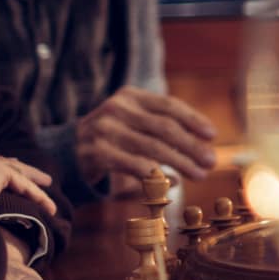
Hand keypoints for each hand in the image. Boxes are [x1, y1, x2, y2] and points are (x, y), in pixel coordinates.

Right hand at [75, 87, 218, 186]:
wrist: (66, 151)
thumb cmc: (113, 137)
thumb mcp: (135, 121)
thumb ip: (163, 125)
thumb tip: (204, 143)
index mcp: (130, 96)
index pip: (169, 106)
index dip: (193, 120)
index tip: (213, 135)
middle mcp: (116, 108)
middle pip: (164, 128)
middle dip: (192, 146)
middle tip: (212, 161)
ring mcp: (104, 130)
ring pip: (153, 149)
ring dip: (181, 163)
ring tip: (200, 174)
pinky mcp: (96, 153)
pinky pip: (135, 166)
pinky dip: (157, 176)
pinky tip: (172, 183)